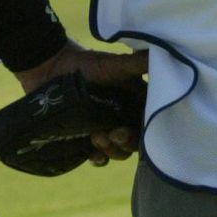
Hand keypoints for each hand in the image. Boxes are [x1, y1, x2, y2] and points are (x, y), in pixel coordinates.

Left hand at [14, 39, 147, 164]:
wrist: (47, 67)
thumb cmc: (83, 64)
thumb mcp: (113, 65)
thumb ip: (137, 64)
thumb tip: (168, 57)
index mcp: (134, 103)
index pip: (151, 123)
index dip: (150, 130)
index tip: (138, 127)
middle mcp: (122, 118)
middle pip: (136, 141)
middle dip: (127, 142)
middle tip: (115, 133)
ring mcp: (104, 129)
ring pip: (118, 151)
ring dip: (112, 150)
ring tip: (97, 137)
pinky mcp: (85, 139)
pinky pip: (98, 157)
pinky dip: (98, 159)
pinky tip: (93, 156)